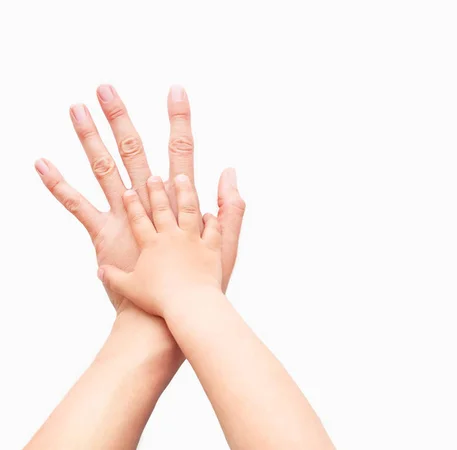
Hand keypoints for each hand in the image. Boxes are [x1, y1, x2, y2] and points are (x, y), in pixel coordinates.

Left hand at [35, 85, 244, 313]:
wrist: (178, 312)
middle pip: (135, 149)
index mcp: (181, 199)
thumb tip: (229, 171)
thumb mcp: (226, 242)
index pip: (181, 149)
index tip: (176, 92)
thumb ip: (231, 206)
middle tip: (106, 88)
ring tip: (77, 108)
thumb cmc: (203, 281)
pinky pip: (78, 206)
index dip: (179, 119)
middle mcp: (152, 200)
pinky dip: (59, 184)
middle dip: (121, 117)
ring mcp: (127, 216)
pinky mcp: (106, 235)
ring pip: (106, 168)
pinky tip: (42, 163)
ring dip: (90, 137)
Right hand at [98, 175, 221, 316]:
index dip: (132, 205)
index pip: (138, 219)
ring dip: (185, 192)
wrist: (188, 304)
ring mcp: (193, 240)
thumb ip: (113, 277)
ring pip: (189, 209)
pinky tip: (210, 213)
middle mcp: (172, 237)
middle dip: (156, 191)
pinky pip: (213, 229)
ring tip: (182, 178)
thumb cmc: (158, 300)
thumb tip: (100, 271)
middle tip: (153, 177)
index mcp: (151, 245)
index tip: (128, 191)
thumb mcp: (129, 289)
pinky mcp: (211, 248)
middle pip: (163, 208)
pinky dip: (212, 220)